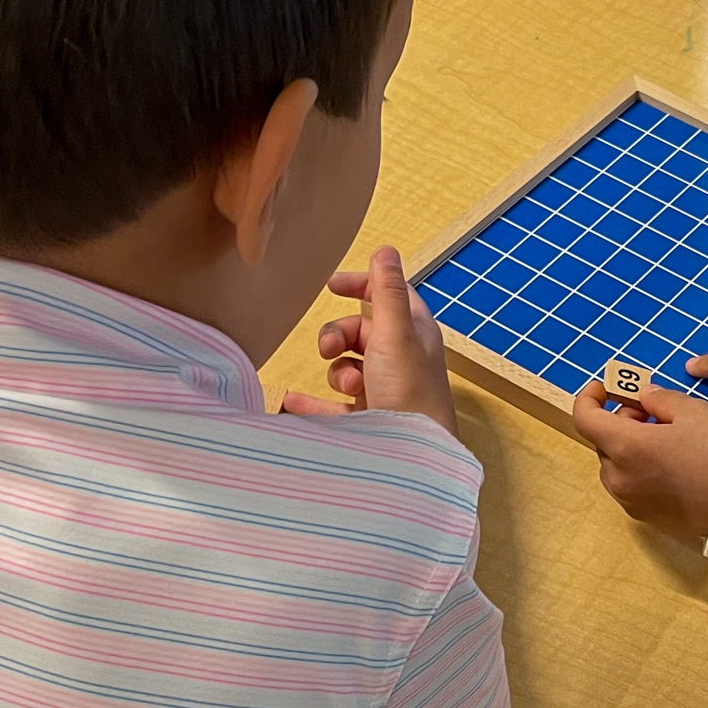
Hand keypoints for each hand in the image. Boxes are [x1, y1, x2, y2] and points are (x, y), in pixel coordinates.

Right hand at [281, 246, 457, 435]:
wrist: (414, 458)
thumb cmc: (411, 393)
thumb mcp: (396, 334)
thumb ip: (387, 292)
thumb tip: (385, 249)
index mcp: (415, 333)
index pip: (389, 295)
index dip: (363, 284)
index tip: (331, 286)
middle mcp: (402, 360)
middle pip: (360, 332)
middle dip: (339, 336)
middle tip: (328, 350)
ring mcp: (385, 391)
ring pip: (347, 368)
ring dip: (337, 372)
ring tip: (350, 390)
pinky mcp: (369, 422)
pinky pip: (331, 407)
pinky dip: (312, 403)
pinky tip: (292, 403)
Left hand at [571, 380, 707, 539]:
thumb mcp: (691, 410)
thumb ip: (658, 399)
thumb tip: (644, 397)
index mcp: (625, 447)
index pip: (585, 419)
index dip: (589, 398)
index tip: (605, 389)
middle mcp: (620, 478)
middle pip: (603, 443)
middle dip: (620, 422)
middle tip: (651, 412)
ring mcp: (632, 502)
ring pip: (616, 467)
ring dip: (629, 448)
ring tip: (665, 440)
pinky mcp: (648, 518)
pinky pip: (632, 488)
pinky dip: (640, 471)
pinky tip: (671, 465)